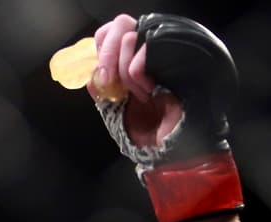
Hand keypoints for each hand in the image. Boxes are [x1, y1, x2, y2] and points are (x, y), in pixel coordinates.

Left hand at [87, 13, 181, 149]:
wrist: (171, 148)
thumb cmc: (147, 130)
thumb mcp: (114, 109)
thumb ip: (102, 89)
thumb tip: (92, 74)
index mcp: (133, 58)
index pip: (112, 29)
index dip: (103, 44)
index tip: (102, 73)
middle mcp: (149, 50)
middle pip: (121, 24)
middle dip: (107, 55)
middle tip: (109, 81)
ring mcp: (164, 51)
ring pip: (130, 37)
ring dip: (124, 71)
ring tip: (138, 93)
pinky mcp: (178, 56)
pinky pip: (144, 51)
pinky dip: (137, 74)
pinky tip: (149, 91)